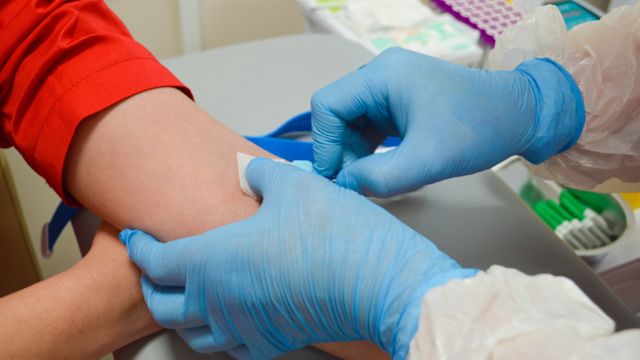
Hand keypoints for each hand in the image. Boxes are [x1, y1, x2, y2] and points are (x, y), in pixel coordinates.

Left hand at [120, 158, 476, 358]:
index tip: (134, 236)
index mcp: (215, 260)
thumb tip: (246, 169)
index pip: (156, 260)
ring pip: (192, 332)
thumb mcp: (295, 185)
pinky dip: (217, 334)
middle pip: (163, 304)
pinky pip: (230, 348)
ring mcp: (246, 328)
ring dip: (180, 312)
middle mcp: (221, 302)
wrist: (380, 283)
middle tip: (154, 267)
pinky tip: (229, 320)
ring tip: (186, 294)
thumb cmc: (338, 235)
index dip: (139, 246)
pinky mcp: (273, 342)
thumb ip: (260, 173)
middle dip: (151, 284)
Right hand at [311, 48, 584, 196]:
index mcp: (382, 76)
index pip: (327, 105)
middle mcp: (380, 74)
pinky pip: (367, 124)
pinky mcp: (398, 101)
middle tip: (353, 184)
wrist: (518, 115)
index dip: (323, 144)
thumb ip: (380, 178)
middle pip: (336, 113)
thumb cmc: (476, 130)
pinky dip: (366, 149)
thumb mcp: (427, 161)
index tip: (334, 178)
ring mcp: (389, 86)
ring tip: (367, 179)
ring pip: (349, 121)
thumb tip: (344, 187)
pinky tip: (377, 169)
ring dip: (352, 153)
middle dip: (339, 151)